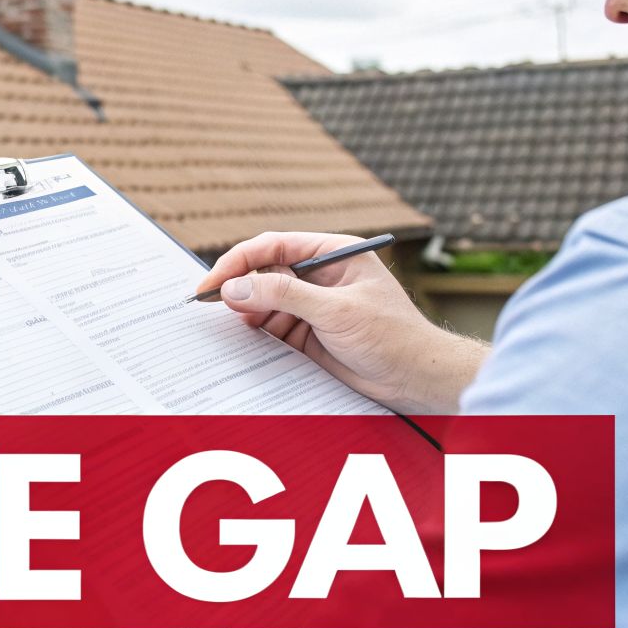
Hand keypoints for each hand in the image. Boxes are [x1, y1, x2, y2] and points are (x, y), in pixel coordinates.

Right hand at [195, 232, 486, 413]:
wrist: (417, 380)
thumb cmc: (392, 336)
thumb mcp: (336, 311)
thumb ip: (284, 296)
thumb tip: (235, 288)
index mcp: (333, 253)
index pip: (274, 247)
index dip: (239, 261)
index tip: (212, 282)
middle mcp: (320, 275)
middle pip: (264, 272)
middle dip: (239, 287)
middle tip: (210, 305)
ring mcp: (313, 305)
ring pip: (264, 301)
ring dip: (248, 313)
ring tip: (238, 326)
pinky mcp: (308, 332)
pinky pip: (272, 326)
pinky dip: (257, 333)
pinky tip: (250, 340)